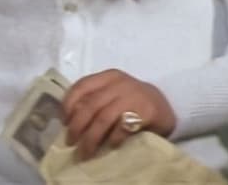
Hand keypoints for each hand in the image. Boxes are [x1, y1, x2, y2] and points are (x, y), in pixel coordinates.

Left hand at [62, 69, 176, 159]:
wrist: (164, 106)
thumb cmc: (131, 102)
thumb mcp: (111, 94)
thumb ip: (93, 100)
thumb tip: (69, 121)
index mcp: (108, 77)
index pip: (81, 87)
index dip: (68, 105)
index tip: (64, 123)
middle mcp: (120, 83)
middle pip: (90, 105)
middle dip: (78, 126)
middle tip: (71, 142)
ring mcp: (134, 96)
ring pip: (104, 117)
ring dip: (92, 137)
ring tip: (85, 151)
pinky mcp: (147, 111)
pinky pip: (124, 126)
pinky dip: (114, 138)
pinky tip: (110, 146)